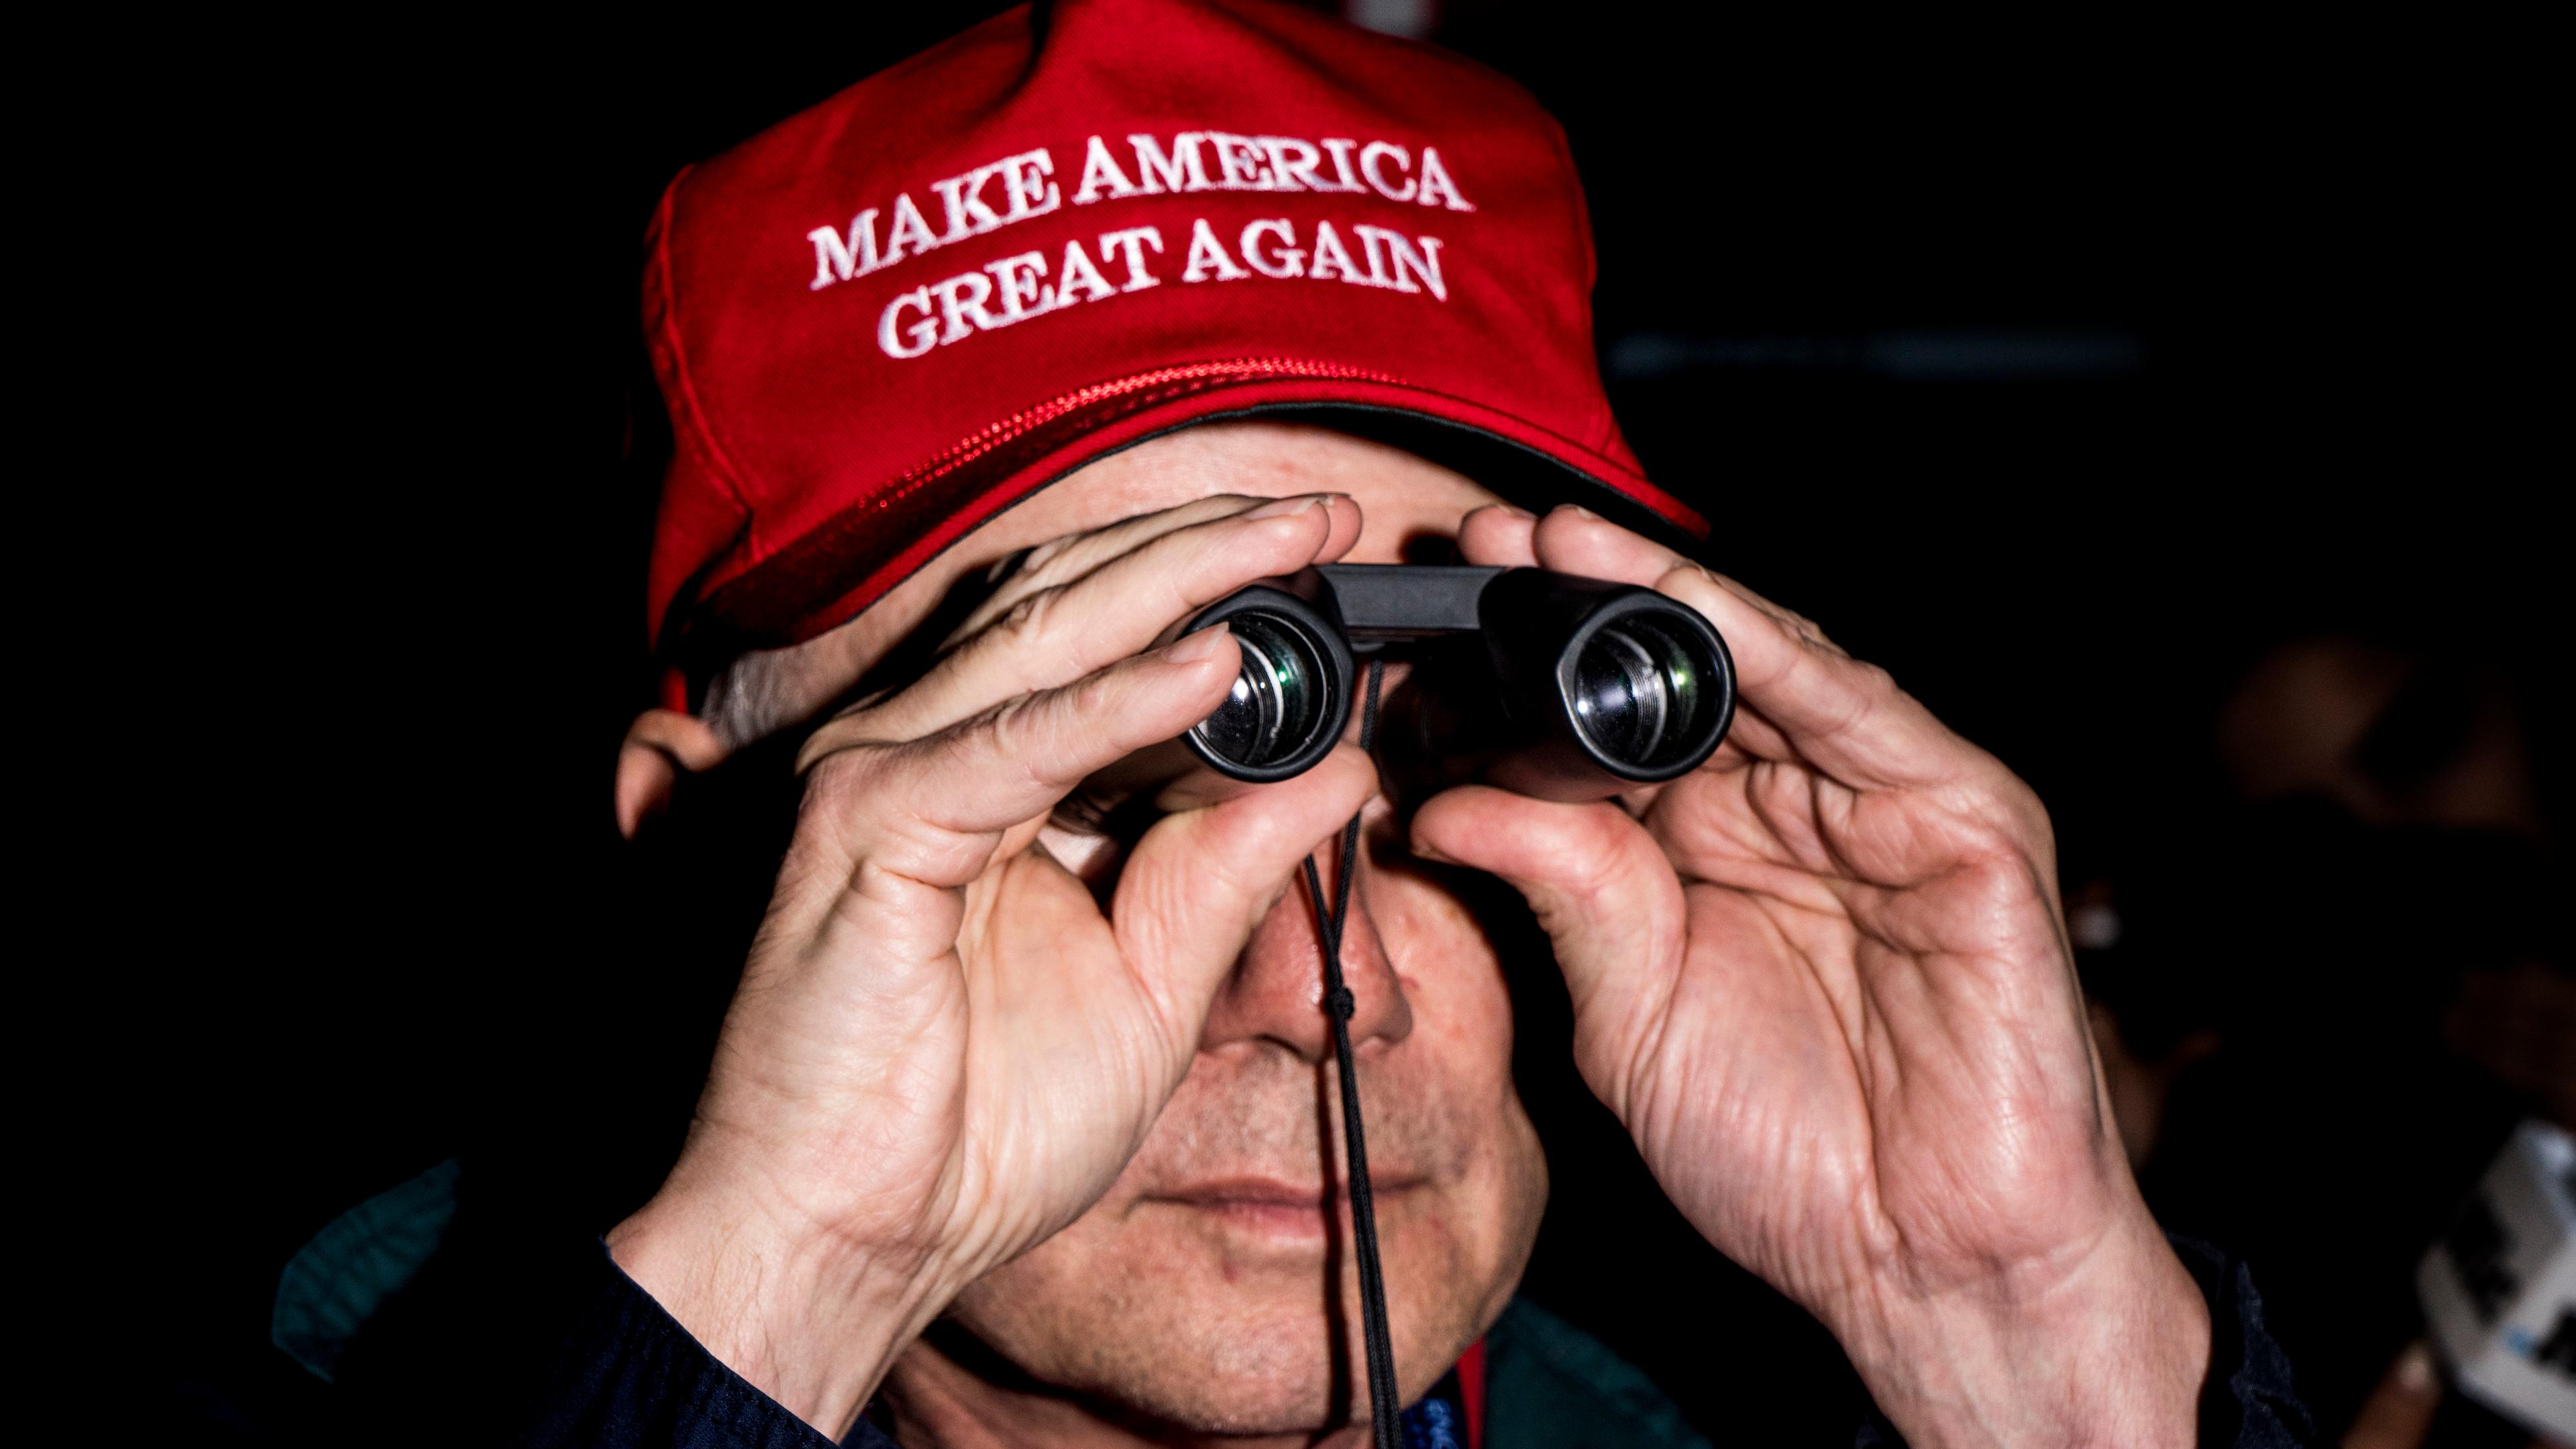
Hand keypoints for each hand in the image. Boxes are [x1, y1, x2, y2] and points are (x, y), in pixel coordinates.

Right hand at [609, 494, 1376, 1435]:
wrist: (859, 1237)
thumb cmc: (979, 1128)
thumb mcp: (1151, 987)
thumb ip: (1227, 872)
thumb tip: (1341, 774)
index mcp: (985, 780)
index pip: (1095, 634)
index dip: (1208, 578)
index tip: (1325, 551)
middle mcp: (924, 750)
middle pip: (1073, 600)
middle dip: (1209, 544)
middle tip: (1326, 512)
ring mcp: (884, 774)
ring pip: (1046, 636)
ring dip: (1178, 579)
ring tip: (1290, 539)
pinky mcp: (867, 826)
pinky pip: (1014, 743)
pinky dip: (1116, 701)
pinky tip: (1213, 665)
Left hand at [1412, 505, 2210, 1447]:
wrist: (1923, 1261)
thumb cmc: (1785, 1153)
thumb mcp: (1629, 1016)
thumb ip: (1562, 896)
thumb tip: (1443, 805)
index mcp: (1706, 848)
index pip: (1608, 727)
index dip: (1524, 665)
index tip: (1435, 617)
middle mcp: (1790, 806)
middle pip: (1680, 672)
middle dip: (1581, 602)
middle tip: (1482, 545)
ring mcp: (1880, 803)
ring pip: (1767, 666)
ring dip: (1666, 599)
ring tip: (1561, 546)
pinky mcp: (1965, 819)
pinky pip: (1865, 717)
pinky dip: (1780, 656)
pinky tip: (1700, 611)